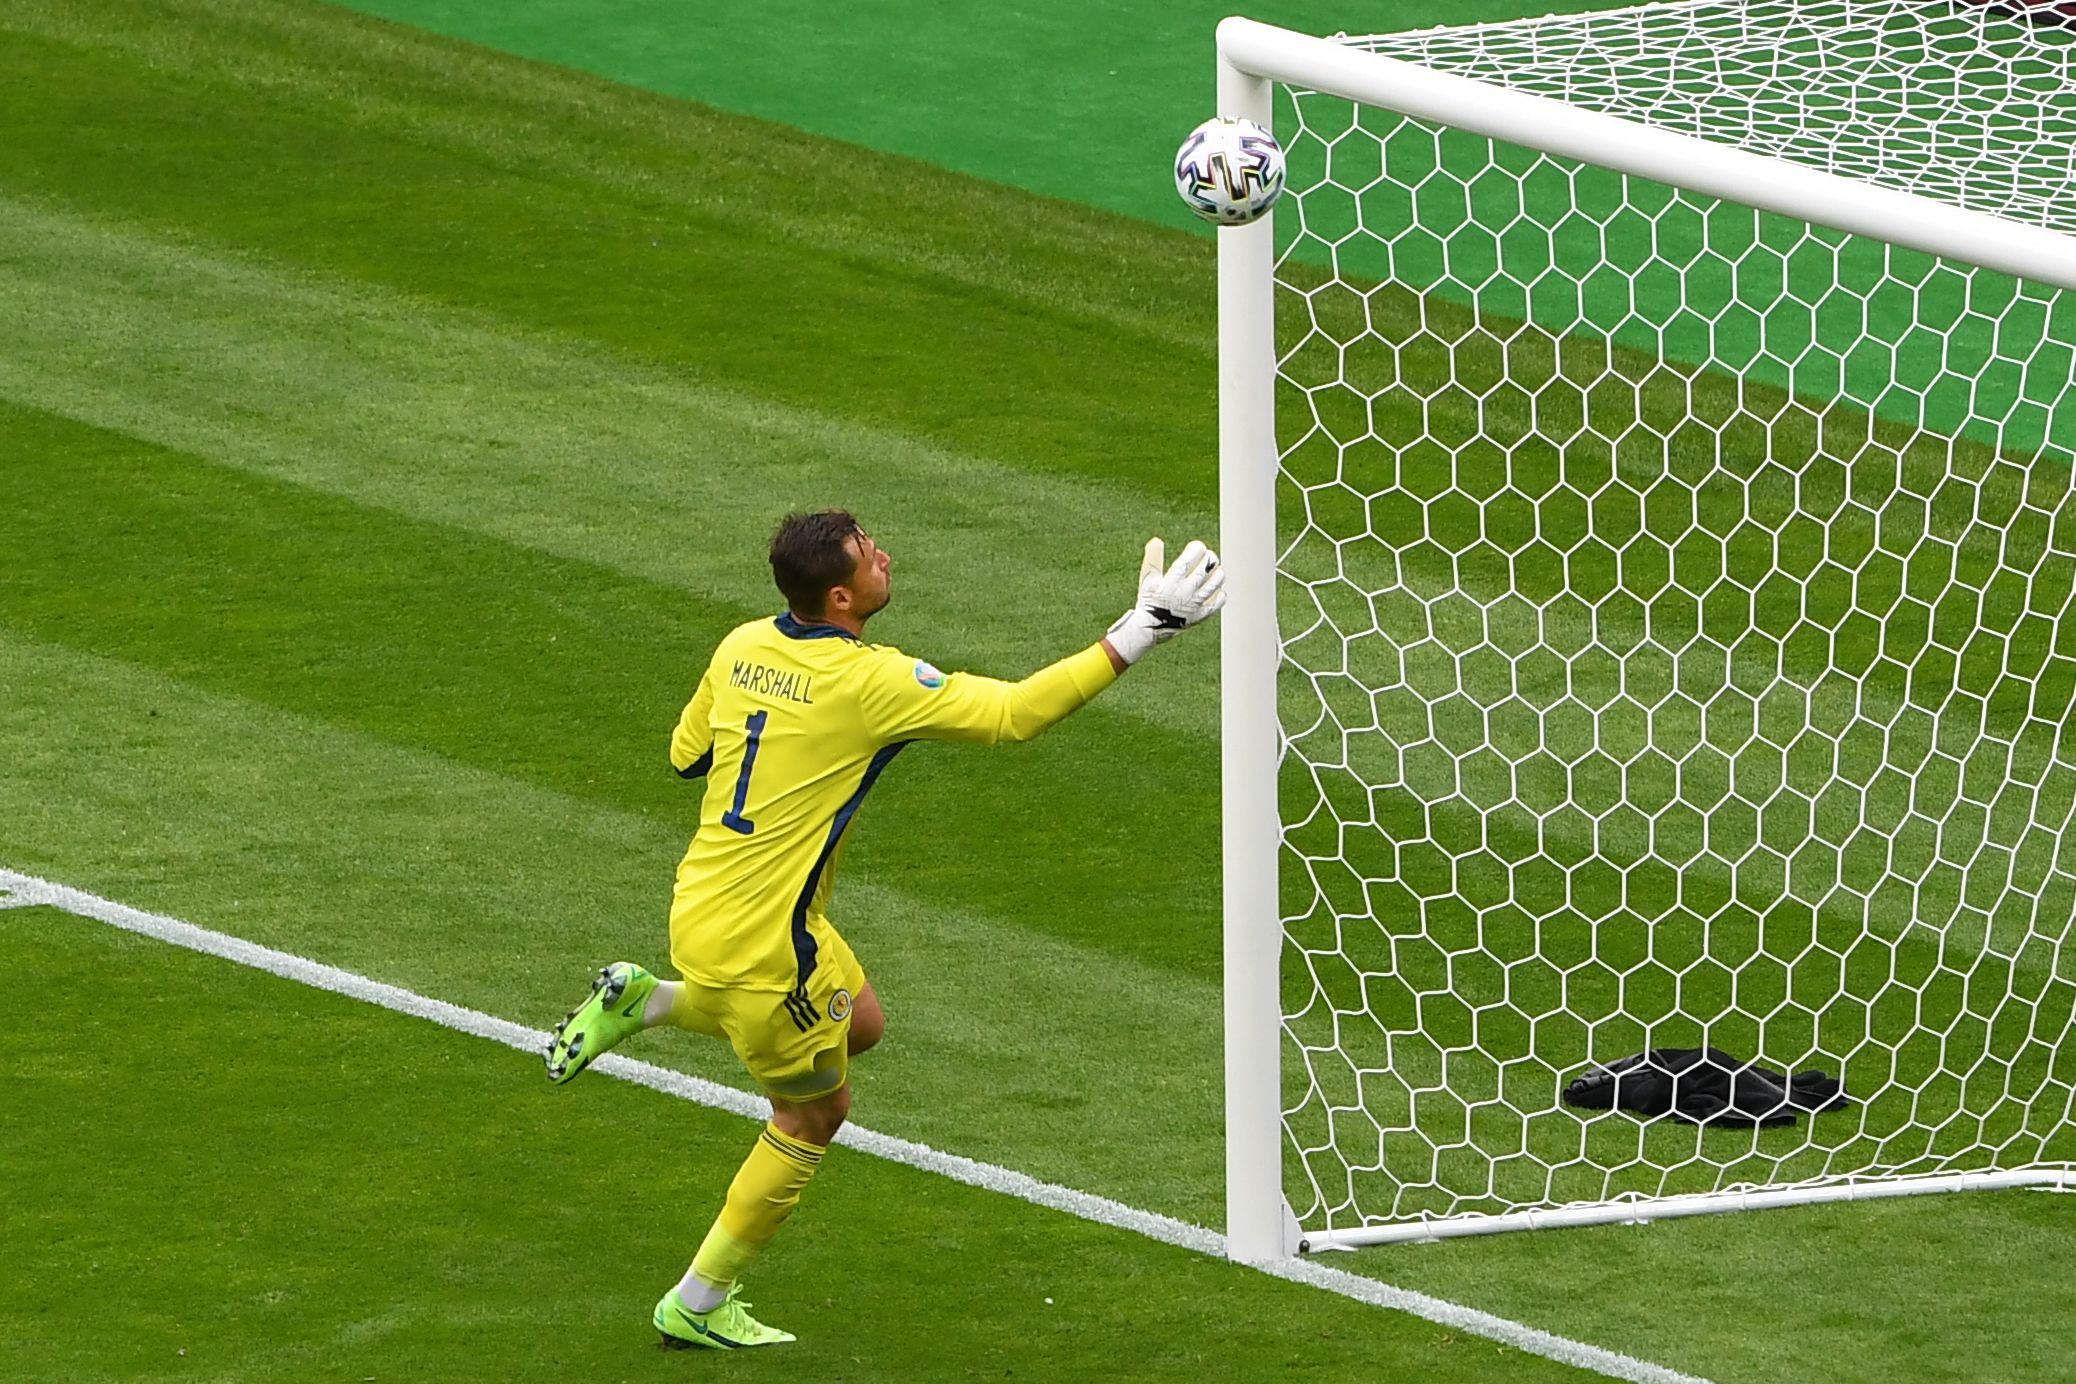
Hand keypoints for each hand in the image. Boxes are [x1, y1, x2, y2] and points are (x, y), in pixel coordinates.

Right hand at [1103, 538, 1226, 665]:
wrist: (1150, 629)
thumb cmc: (1148, 600)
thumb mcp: (1147, 579)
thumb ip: (1152, 559)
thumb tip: (1156, 540)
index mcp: (1172, 580)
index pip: (1190, 559)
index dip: (1197, 549)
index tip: (1197, 547)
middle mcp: (1185, 591)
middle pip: (1205, 569)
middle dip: (1210, 558)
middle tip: (1208, 556)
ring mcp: (1194, 604)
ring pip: (1214, 584)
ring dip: (1218, 574)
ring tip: (1216, 570)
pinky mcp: (1200, 616)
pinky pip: (1217, 603)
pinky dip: (1219, 594)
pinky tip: (1216, 590)